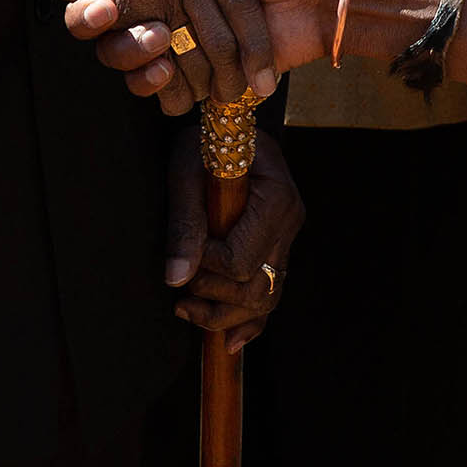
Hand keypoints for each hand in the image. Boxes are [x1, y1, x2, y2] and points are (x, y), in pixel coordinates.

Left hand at [167, 126, 301, 350]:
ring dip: (226, 316)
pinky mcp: (279, 248)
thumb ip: (184, 224)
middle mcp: (290, 222)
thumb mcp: (186, 171)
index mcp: (277, 199)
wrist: (226, 126)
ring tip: (187, 310)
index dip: (207, 269)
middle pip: (258, 289)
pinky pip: (272, 295)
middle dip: (214, 298)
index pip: (242, 261)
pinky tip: (229, 340)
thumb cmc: (205, 141)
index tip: (184, 254)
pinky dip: (250, 323)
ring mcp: (288, 237)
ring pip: (267, 299)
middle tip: (179, 292)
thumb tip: (175, 279)